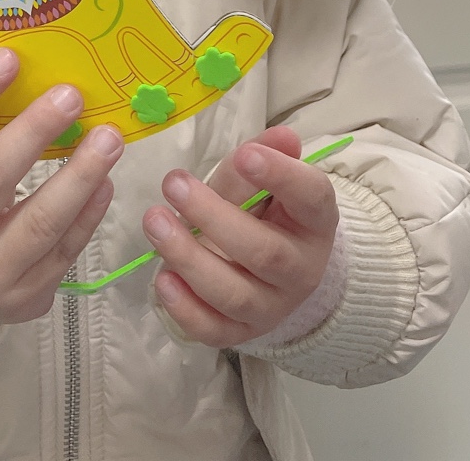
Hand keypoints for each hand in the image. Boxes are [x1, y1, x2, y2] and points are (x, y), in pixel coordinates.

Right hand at [0, 47, 123, 332]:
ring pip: (40, 222)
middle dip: (34, 133)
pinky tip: (105, 181)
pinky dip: (89, 214)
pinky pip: (64, 251)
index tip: (9, 58)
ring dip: (80, 175)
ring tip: (109, 138)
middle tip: (71, 95)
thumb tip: (25, 70)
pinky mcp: (23, 299)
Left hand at [142, 126, 337, 347]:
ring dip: (189, 258)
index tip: (244, 155)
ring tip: (154, 222)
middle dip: (213, 217)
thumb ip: (263, 157)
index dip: (281, 176)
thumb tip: (283, 136)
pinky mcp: (242, 333)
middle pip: (263, 252)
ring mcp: (273, 307)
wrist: (274, 274)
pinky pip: (215, 331)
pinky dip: (186, 309)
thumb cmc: (264, 213)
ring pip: (234, 294)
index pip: (311, 197)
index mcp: (314, 221)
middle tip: (173, 183)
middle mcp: (301, 269)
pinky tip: (162, 279)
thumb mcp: (263, 181)